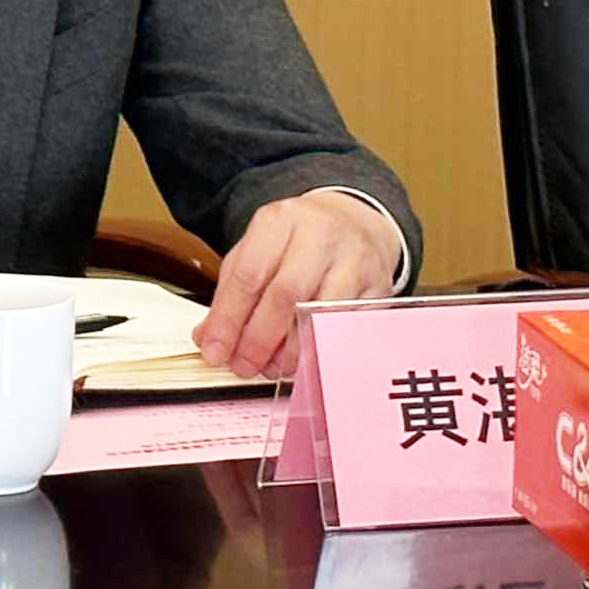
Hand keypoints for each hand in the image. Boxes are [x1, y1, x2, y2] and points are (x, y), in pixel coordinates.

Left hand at [191, 192, 398, 377]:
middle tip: (243, 366)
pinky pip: (347, 326)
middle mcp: (320, 234)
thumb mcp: (256, 252)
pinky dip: (323, 349)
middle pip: (286, 294)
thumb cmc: (298, 242)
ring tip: (272, 367)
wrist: (353, 223)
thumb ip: (230, 294)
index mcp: (280, 220)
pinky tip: (305, 360)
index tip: (215, 351)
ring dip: (291, 351)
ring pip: (320, 314)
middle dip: (259, 340)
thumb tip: (209, 340)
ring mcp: (354, 258)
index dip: (229, 319)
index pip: (249, 274)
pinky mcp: (378, 284)